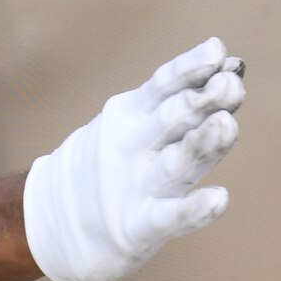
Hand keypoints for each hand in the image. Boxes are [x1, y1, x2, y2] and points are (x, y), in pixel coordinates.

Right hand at [22, 36, 246, 280]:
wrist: (49, 221)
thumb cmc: (112, 164)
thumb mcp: (135, 123)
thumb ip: (183, 100)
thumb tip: (232, 66)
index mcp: (131, 114)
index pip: (164, 84)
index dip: (191, 67)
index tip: (219, 51)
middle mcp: (132, 145)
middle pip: (173, 118)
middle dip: (203, 100)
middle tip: (231, 84)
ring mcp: (134, 188)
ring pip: (176, 163)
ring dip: (202, 144)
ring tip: (228, 125)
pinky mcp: (136, 229)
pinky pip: (167, 218)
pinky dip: (192, 210)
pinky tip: (218, 200)